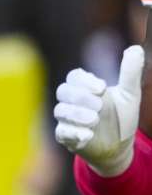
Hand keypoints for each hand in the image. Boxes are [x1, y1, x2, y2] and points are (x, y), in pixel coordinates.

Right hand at [54, 45, 142, 175]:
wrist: (120, 145)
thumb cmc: (122, 117)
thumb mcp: (130, 94)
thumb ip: (130, 72)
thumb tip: (135, 49)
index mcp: (86, 88)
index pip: (74, 77)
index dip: (84, 80)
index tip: (102, 88)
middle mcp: (73, 102)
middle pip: (62, 91)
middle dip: (80, 97)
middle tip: (100, 105)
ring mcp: (68, 120)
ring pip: (60, 111)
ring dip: (77, 114)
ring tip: (95, 120)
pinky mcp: (66, 137)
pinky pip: (61, 132)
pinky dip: (74, 132)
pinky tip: (88, 135)